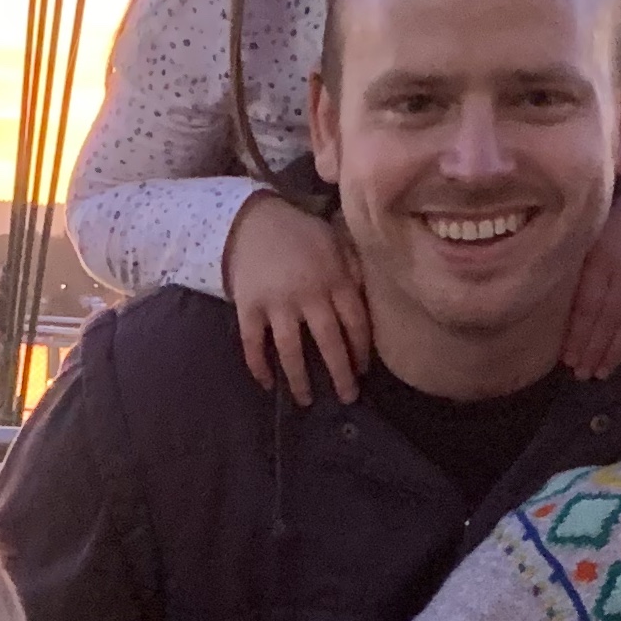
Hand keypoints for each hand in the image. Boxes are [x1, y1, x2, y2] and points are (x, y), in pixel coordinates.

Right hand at [221, 193, 371, 404]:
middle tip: (347, 398)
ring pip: (291, 350)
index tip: (363, 370)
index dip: (361, 350)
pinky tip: (268, 383)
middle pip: (328, 343)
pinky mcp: (248, 307)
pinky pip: (253, 343)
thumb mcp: (336, 242)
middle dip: (340, 374)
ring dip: (300, 379)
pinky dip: (259, 366)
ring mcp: (276, 302)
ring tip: (306, 400)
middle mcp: (309, 293)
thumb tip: (373, 301)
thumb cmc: (301, 234)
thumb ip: (355, 270)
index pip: (356, 323)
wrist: (252, 220)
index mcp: (335, 278)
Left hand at [562, 172, 620, 379]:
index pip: (589, 305)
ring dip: (615, 353)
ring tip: (600, 372)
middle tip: (582, 374)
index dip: (578, 335)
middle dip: (594, 350)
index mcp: (606, 254)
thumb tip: (563, 315)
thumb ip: (584, 270)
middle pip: (609, 320)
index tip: (567, 358)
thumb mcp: (596, 234)